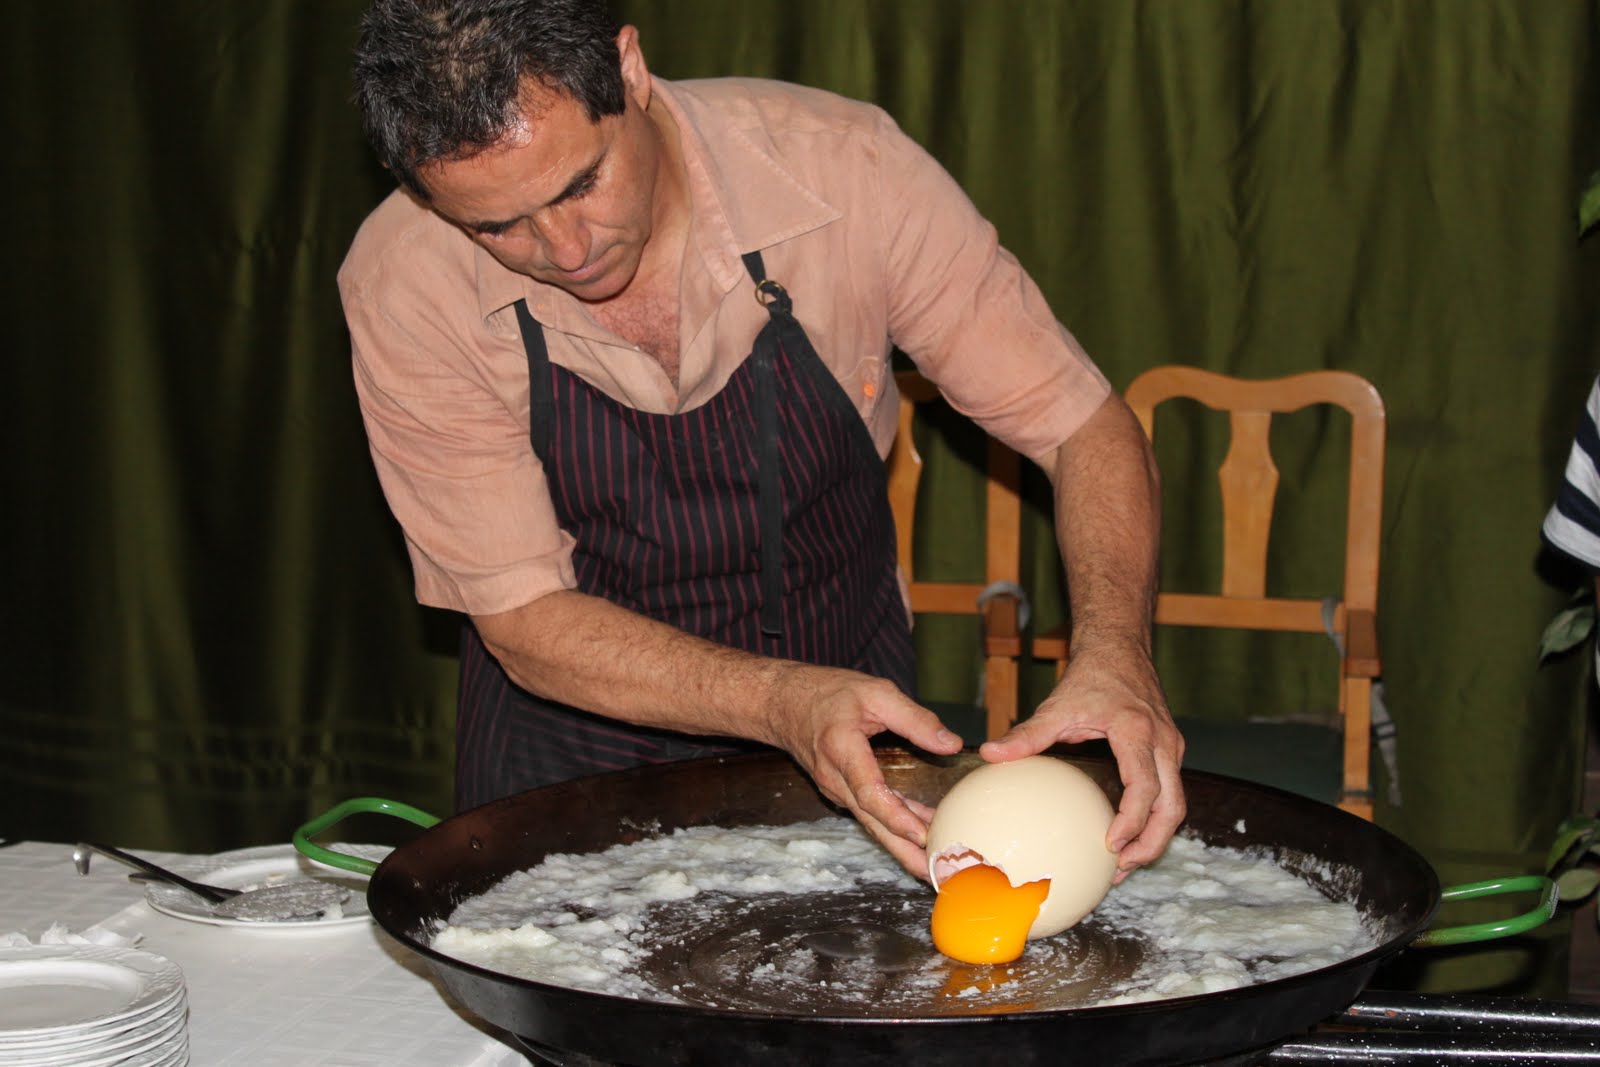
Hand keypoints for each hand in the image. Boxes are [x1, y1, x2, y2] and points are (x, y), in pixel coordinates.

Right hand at [761, 664, 963, 877]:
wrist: (782, 703)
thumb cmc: (827, 693)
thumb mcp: (875, 692)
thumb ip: (914, 719)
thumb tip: (951, 745)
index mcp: (842, 749)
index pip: (868, 792)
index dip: (896, 815)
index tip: (922, 833)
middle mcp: (836, 778)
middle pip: (872, 822)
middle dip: (904, 852)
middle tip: (934, 875)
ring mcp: (836, 789)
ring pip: (873, 822)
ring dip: (903, 844)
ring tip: (936, 865)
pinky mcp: (842, 791)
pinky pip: (871, 814)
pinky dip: (895, 826)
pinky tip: (923, 832)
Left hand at [979, 641, 1183, 881]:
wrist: (1120, 647)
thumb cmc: (1092, 675)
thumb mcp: (1058, 705)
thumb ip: (1027, 734)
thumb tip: (990, 754)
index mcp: (1137, 733)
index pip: (1145, 788)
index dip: (1132, 821)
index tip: (1111, 846)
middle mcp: (1163, 743)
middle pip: (1173, 807)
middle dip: (1151, 843)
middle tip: (1122, 870)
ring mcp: (1171, 748)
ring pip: (1176, 803)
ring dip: (1154, 836)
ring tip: (1125, 863)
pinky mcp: (1169, 751)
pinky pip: (1170, 792)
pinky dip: (1154, 818)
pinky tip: (1127, 834)